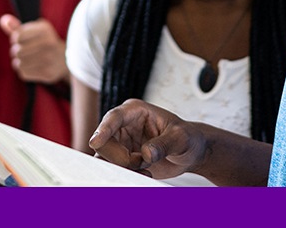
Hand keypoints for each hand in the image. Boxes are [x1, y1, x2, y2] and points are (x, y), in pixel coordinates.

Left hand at [0, 14, 67, 83]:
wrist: (65, 60)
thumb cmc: (44, 42)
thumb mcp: (33, 30)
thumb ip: (17, 26)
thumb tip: (4, 20)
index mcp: (45, 30)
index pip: (17, 36)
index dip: (14, 39)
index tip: (20, 40)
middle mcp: (49, 43)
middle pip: (17, 51)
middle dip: (16, 51)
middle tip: (22, 51)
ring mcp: (49, 59)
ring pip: (18, 63)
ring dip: (19, 61)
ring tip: (26, 59)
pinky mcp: (48, 74)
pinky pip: (24, 73)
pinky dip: (23, 70)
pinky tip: (31, 66)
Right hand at [89, 99, 207, 180]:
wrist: (190, 153)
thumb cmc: (187, 138)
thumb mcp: (181, 138)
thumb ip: (164, 144)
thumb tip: (146, 154)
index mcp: (135, 111)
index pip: (113, 118)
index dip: (103, 130)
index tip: (96, 142)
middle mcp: (123, 125)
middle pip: (105, 142)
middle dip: (122, 158)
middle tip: (144, 163)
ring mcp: (120, 142)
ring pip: (105, 157)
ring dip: (124, 168)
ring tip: (146, 170)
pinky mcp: (121, 158)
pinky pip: (113, 168)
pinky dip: (127, 175)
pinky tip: (146, 174)